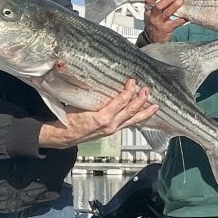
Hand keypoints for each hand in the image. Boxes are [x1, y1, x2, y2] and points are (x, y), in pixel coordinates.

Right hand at [38, 79, 158, 148]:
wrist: (63, 136)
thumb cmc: (68, 120)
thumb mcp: (79, 105)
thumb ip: (93, 96)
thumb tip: (103, 83)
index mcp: (101, 118)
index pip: (120, 102)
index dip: (128, 91)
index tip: (133, 82)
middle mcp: (110, 125)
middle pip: (130, 111)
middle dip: (140, 100)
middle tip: (146, 90)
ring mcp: (112, 129)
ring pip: (132, 120)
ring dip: (144, 112)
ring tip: (154, 106)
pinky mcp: (112, 131)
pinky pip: (128, 124)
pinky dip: (137, 118)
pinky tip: (143, 115)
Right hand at [141, 0, 186, 43]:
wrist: (154, 39)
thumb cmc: (155, 23)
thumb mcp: (152, 15)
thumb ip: (157, 6)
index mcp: (148, 11)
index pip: (148, 1)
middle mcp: (152, 17)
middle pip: (158, 7)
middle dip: (166, 1)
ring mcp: (159, 23)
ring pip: (166, 14)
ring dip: (173, 7)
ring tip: (180, 2)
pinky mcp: (167, 29)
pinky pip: (175, 23)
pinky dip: (181, 19)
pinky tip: (186, 16)